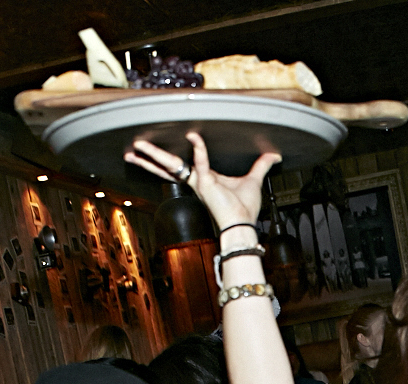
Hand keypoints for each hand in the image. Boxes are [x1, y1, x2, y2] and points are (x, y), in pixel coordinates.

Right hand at [125, 132, 281, 231]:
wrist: (243, 225)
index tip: (151, 150)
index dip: (165, 158)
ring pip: (172, 165)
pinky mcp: (206, 183)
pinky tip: (193, 135)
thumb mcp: (253, 179)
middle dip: (149, 157)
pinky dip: (199, 148)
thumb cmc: (244, 208)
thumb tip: (274, 155)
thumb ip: (261, 165)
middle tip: (133, 148)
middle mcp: (196, 181)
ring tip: (137, 147)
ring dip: (154, 156)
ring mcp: (198, 182)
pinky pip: (201, 162)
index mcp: (202, 180)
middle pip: (167, 166)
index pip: (179, 166)